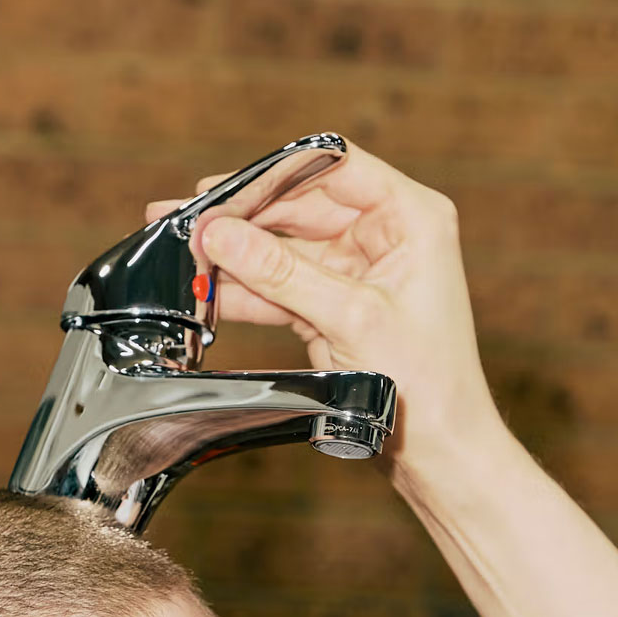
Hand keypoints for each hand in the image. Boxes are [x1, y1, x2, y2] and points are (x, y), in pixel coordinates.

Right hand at [145, 141, 503, 489]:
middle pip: (298, 204)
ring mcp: (358, 268)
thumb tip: (218, 234)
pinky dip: (244, 291)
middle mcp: (386, 233)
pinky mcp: (335, 303)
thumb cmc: (426, 381)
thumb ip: (281, 273)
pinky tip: (204, 293)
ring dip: (233, 254)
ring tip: (178, 253)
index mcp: (410, 216)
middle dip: (239, 215)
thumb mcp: (351, 317)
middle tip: (180, 218)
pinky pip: (280, 285)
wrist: (439, 450)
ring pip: (282, 247)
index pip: (333, 166)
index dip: (273, 173)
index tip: (221, 190)